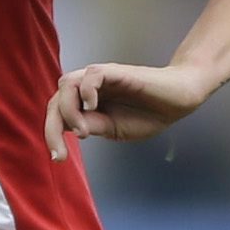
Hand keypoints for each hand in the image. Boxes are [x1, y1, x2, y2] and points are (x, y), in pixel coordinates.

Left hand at [46, 60, 207, 156]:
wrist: (177, 102)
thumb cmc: (148, 114)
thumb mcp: (114, 130)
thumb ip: (93, 127)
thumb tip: (73, 130)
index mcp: (85, 103)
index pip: (57, 113)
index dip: (52, 134)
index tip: (58, 158)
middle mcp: (88, 88)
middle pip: (55, 99)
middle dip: (52, 128)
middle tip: (60, 153)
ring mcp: (101, 78)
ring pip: (66, 84)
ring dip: (68, 110)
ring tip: (83, 131)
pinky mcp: (115, 71)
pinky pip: (91, 74)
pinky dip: (86, 91)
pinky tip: (93, 107)